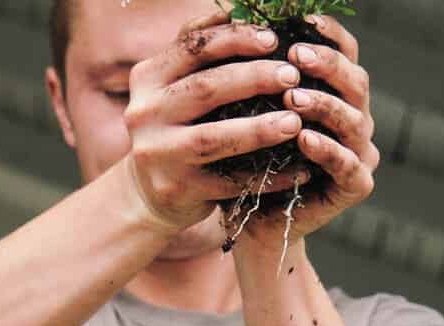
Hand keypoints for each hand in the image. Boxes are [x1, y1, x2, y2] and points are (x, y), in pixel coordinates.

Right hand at [119, 11, 315, 232]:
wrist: (150, 190)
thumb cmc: (176, 124)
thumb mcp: (174, 84)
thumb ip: (198, 50)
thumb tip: (237, 9)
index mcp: (146, 77)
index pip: (193, 48)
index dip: (235, 39)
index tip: (274, 39)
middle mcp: (144, 113)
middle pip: (206, 89)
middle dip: (254, 79)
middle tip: (292, 76)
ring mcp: (158, 154)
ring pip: (215, 138)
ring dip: (260, 129)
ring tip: (295, 121)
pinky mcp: (178, 189)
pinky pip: (231, 182)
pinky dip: (267, 176)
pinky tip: (298, 169)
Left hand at [234, 14, 377, 251]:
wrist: (254, 222)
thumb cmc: (248, 161)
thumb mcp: (246, 114)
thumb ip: (253, 76)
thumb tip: (236, 24)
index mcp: (336, 94)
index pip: (345, 54)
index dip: (330, 35)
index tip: (302, 20)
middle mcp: (354, 119)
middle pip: (356, 81)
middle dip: (327, 65)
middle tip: (294, 56)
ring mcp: (360, 154)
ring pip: (355, 121)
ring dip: (324, 105)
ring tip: (293, 97)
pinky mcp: (355, 187)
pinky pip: (348, 165)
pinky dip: (327, 150)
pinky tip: (303, 139)